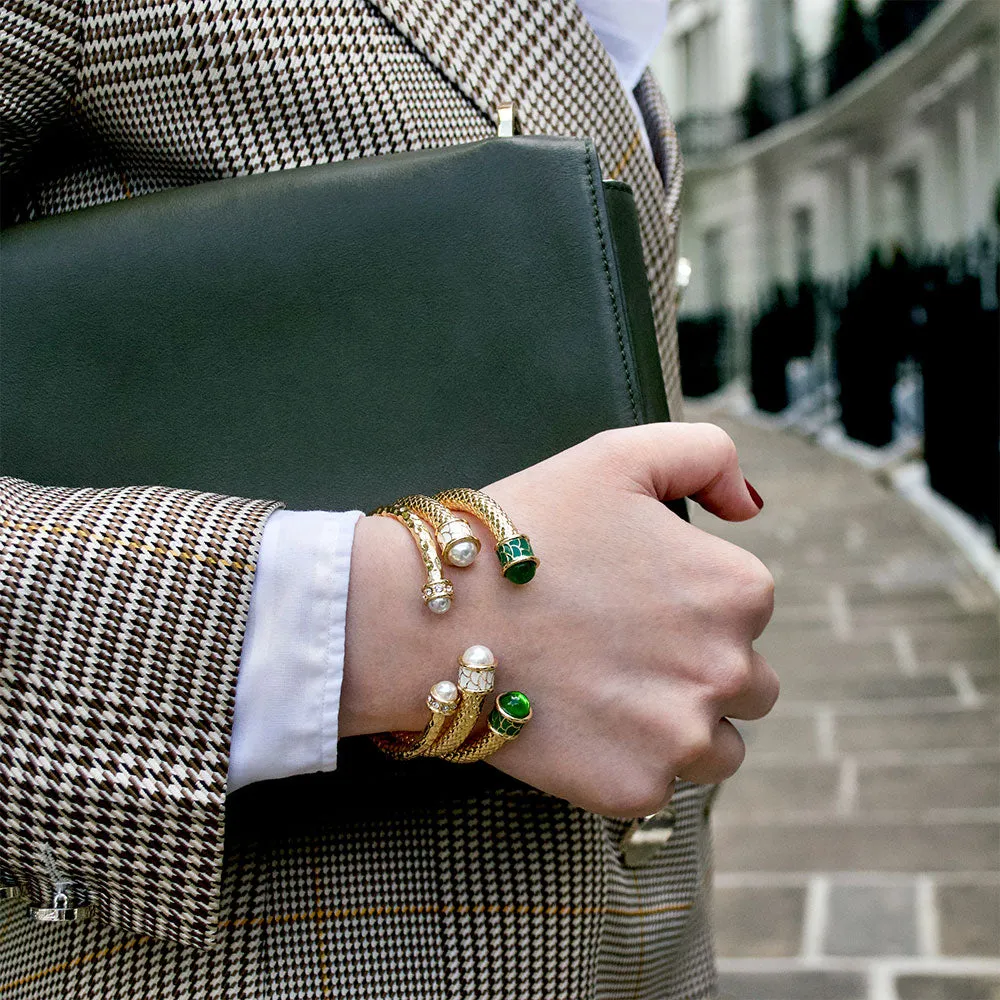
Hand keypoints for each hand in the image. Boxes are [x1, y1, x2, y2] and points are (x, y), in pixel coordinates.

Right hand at [341, 423, 776, 816]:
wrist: (433, 614)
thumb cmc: (523, 530)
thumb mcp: (618, 456)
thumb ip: (706, 454)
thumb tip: (748, 506)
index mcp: (737, 588)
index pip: (745, 606)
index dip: (685, 597)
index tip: (629, 595)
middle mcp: (729, 669)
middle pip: (745, 681)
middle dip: (696, 667)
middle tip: (620, 647)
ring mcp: (682, 738)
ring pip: (718, 745)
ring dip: (678, 725)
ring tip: (606, 693)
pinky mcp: (635, 789)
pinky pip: (658, 785)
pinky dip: (627, 764)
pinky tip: (577, 724)